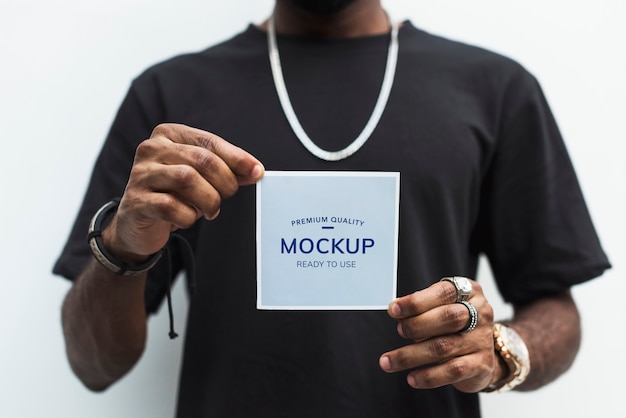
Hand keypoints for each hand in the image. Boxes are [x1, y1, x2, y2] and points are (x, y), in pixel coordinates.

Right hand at [102, 123, 264, 262]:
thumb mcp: (201, 177)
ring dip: (208, 199)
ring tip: (210, 209)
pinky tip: (188, 217)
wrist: (138, 223)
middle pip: (201, 160)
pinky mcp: (136, 201)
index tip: (256, 172)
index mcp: (169, 135)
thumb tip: (255, 170)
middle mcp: (151, 149)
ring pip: (186, 179)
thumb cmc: (173, 194)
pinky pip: (170, 206)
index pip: (209, 142)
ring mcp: (140, 174)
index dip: (237, 158)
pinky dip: (188, 216)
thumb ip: (226, 169)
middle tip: (227, 196)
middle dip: (224, 182)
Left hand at [379, 278, 498, 392]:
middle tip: (399, 331)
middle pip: (449, 317)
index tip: (393, 309)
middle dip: (417, 325)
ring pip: (444, 347)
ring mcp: (482, 340)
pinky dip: (429, 376)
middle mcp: (480, 313)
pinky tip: (412, 378)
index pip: (443, 292)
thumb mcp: (439, 309)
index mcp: (468, 292)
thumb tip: (395, 313)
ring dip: (411, 355)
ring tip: (389, 361)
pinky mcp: (481, 365)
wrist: (480, 355)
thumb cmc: (453, 326)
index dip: (416, 301)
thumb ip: (420, 309)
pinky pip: (452, 370)